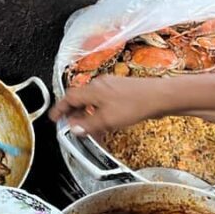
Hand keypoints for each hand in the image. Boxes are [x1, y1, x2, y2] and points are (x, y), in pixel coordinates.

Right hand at [50, 76, 166, 134]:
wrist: (160, 97)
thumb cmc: (136, 104)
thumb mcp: (107, 120)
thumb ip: (88, 125)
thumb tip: (74, 128)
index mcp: (93, 89)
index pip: (69, 97)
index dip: (59, 108)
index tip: (54, 117)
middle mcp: (100, 84)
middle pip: (80, 98)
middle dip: (73, 112)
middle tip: (69, 124)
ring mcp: (112, 87)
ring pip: (92, 100)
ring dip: (87, 114)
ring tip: (87, 128)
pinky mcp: (122, 91)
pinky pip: (103, 102)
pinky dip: (98, 112)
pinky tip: (104, 123)